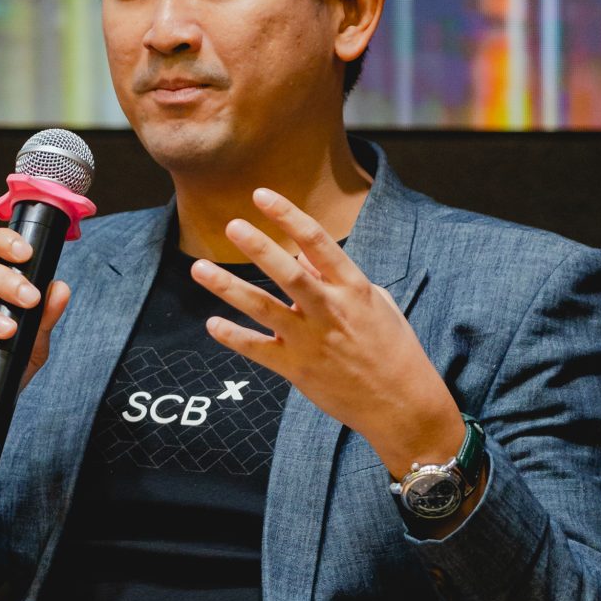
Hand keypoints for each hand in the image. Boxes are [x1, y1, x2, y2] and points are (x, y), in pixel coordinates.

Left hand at [189, 189, 464, 478]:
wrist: (401, 404)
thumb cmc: (393, 348)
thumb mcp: (375, 303)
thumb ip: (337, 277)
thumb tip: (303, 253)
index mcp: (352, 288)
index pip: (317, 242)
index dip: (288, 215)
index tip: (262, 196)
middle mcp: (329, 310)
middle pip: (288, 272)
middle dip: (258, 247)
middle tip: (233, 225)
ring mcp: (311, 341)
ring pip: (263, 308)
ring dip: (228, 287)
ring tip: (199, 268)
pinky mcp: (297, 369)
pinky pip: (258, 350)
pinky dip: (233, 337)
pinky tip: (212, 324)